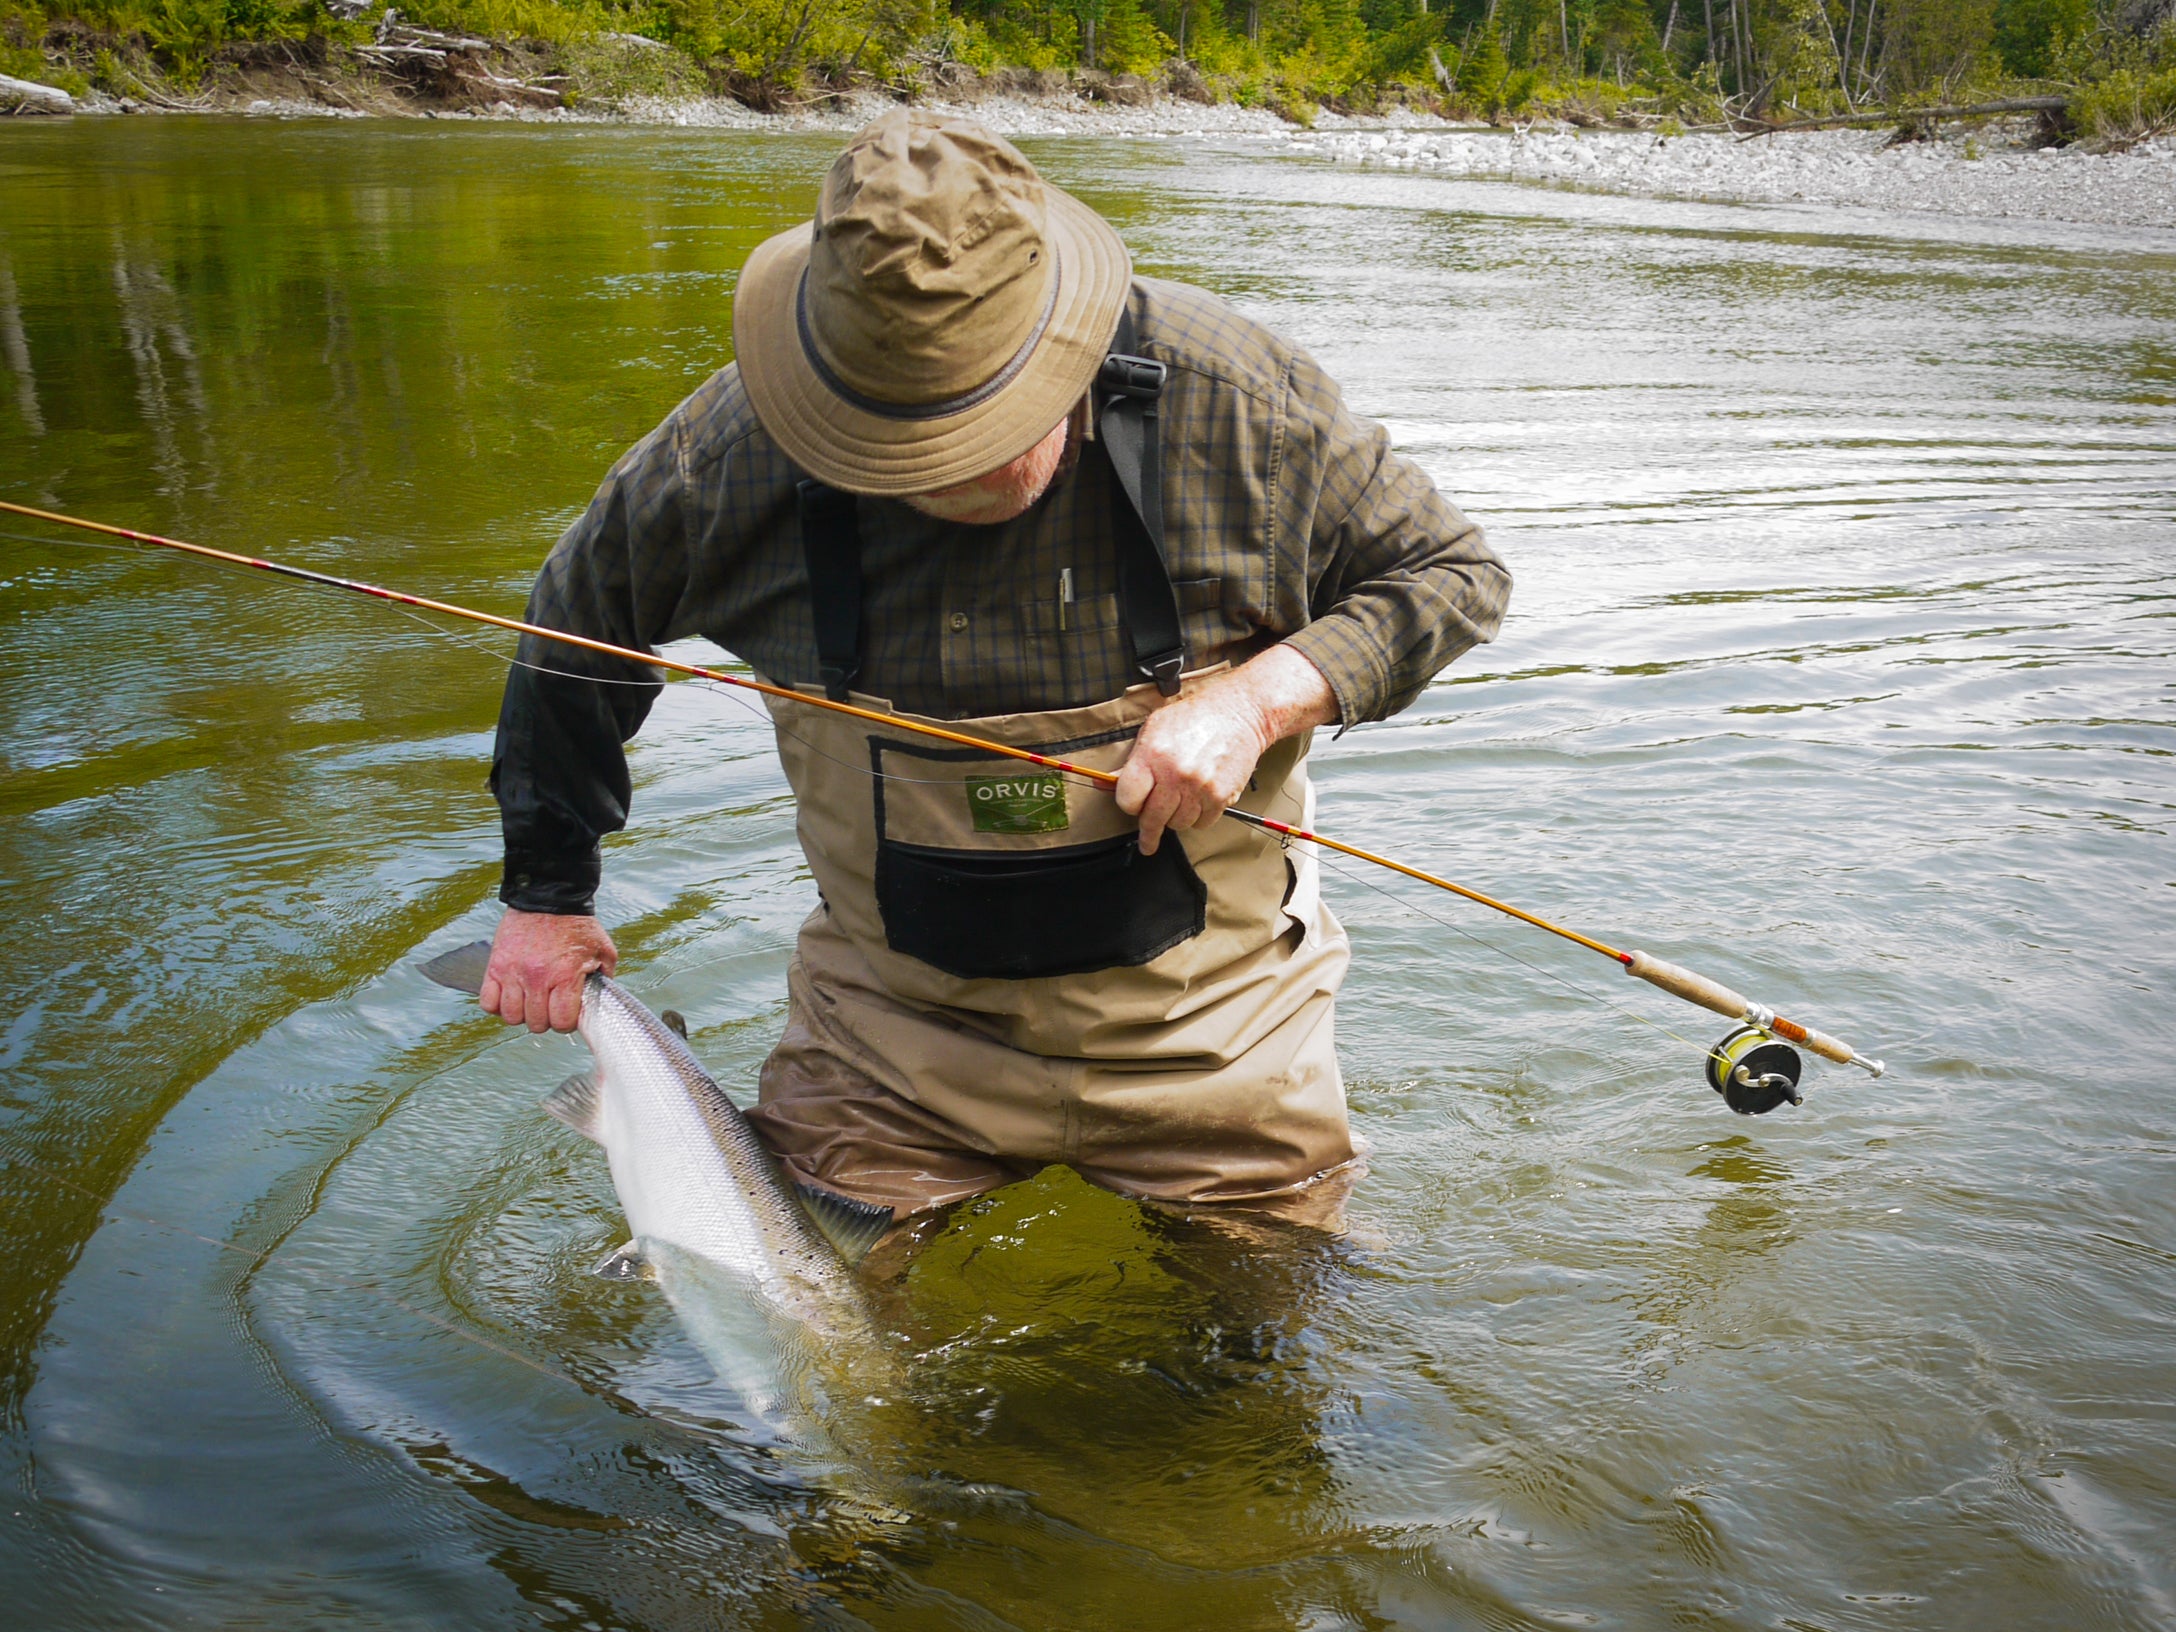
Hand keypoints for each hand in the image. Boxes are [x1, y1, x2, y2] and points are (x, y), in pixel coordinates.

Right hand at [482, 909, 616, 1033]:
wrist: (548, 896)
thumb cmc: (576, 924)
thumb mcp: (603, 951)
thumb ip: (605, 978)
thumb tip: (599, 1001)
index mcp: (565, 976)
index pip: (562, 1022)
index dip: (566, 1023)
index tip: (567, 1014)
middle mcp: (536, 977)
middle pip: (536, 1023)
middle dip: (545, 1020)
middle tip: (549, 1007)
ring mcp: (512, 972)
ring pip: (510, 1016)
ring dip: (522, 1014)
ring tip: (530, 1002)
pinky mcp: (495, 966)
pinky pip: (487, 1002)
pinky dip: (497, 1005)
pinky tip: (511, 996)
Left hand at [1115, 644, 1339, 854]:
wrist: (1238, 713)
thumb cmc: (1194, 718)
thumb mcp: (1153, 730)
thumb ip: (1131, 761)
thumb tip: (1103, 782)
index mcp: (1152, 756)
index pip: (1127, 799)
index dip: (1128, 805)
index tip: (1132, 807)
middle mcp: (1175, 774)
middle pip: (1152, 819)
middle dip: (1148, 832)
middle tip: (1148, 841)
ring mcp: (1199, 788)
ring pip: (1178, 825)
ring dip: (1176, 819)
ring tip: (1180, 801)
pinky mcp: (1220, 796)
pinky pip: (1202, 823)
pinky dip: (1198, 817)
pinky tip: (1198, 801)